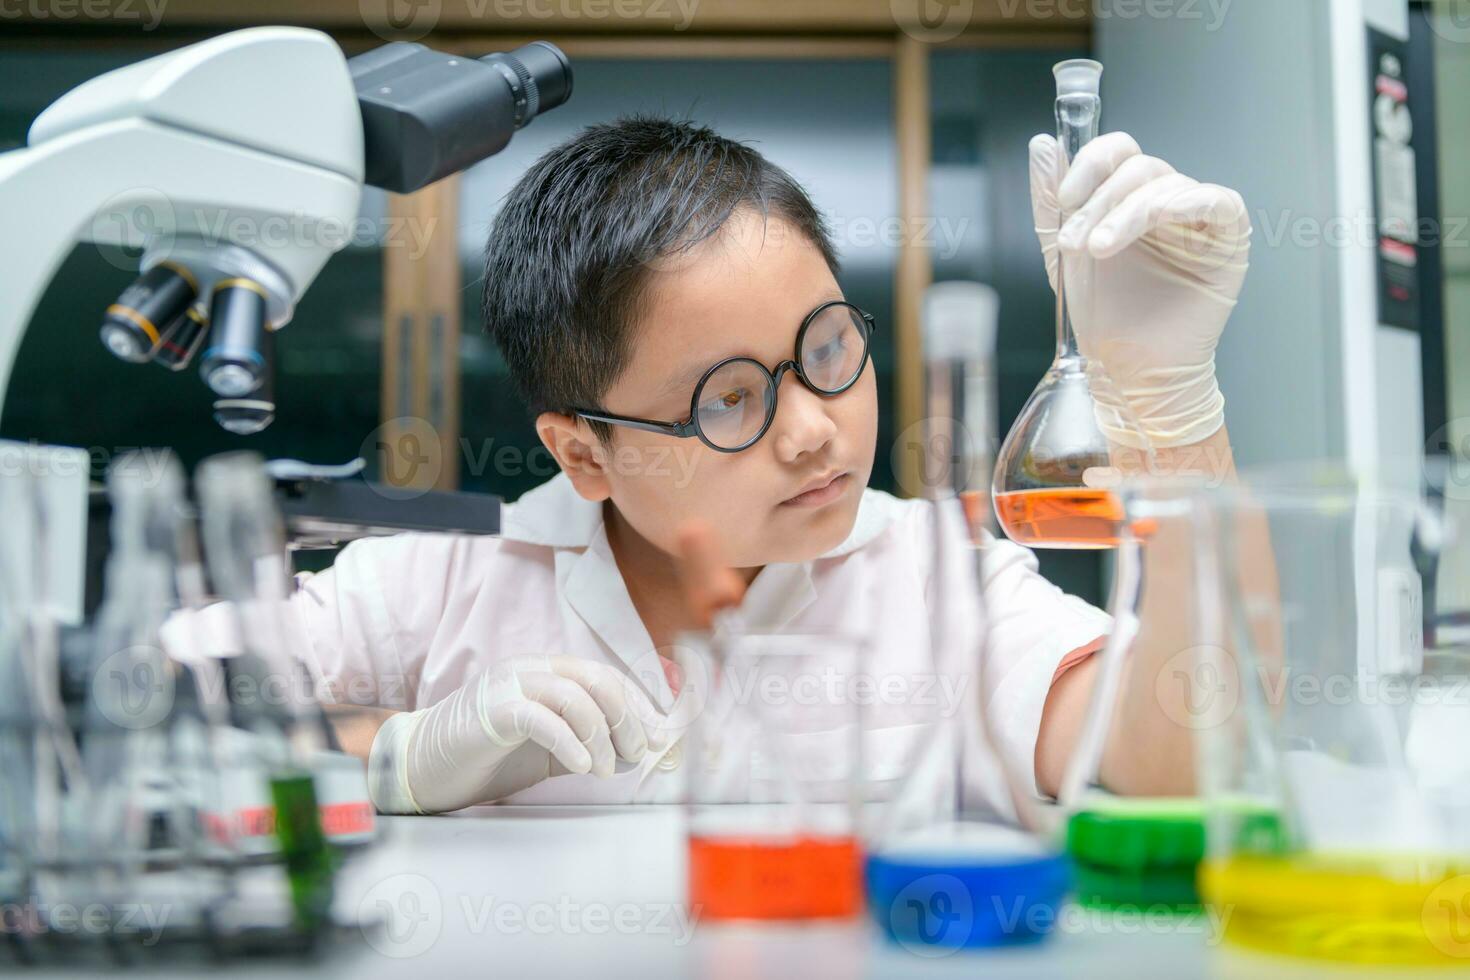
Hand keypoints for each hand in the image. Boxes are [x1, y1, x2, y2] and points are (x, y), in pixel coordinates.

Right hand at [367, 655, 668, 812]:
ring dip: (601, 734)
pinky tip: (584, 765)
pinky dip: (571, 742)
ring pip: (574, 694)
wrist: (424, 767)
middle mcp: (530, 670)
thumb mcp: (551, 750)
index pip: (604, 676)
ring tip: (606, 768)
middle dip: (626, 718)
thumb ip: (590, 745)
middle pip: (596, 678)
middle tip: (637, 753)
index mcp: (546, 672)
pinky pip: (542, 719)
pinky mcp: (492, 711)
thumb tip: (638, 752)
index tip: (658, 737)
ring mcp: (509, 686)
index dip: (637, 705)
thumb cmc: (489, 757)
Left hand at [1029, 132, 1250, 447]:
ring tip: (1098, 250)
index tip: (1065, 197)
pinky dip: (1187, 202)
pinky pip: (1219, 202)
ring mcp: (1198, 218)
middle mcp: (1165, 201)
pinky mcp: (1228, 240)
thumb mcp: (1063, 252)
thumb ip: (1051, 201)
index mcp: (1128, 198)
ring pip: (1168, 186)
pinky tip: (1158, 219)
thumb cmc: (1103, 313)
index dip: (1091, 163)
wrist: (1126, 368)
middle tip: (1075, 243)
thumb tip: (1041, 144)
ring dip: (1127, 213)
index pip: (1118, 152)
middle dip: (1100, 202)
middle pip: (1139, 168)